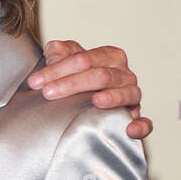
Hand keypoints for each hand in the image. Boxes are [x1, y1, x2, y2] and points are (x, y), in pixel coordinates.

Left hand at [28, 39, 151, 139]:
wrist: (89, 104)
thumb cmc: (79, 80)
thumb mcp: (67, 63)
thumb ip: (59, 54)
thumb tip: (53, 49)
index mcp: (109, 57)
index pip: (84, 59)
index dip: (58, 69)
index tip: (36, 82)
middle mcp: (124, 75)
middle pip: (102, 75)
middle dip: (73, 83)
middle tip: (48, 93)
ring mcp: (132, 96)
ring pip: (126, 93)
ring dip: (112, 97)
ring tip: (95, 101)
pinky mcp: (135, 118)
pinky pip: (144, 122)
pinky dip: (140, 126)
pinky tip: (128, 130)